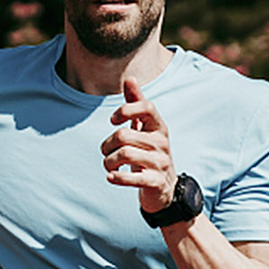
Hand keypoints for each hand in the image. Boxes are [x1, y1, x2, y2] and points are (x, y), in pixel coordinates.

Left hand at [101, 77, 176, 212]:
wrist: (163, 189)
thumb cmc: (148, 153)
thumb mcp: (144, 128)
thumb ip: (136, 104)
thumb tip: (130, 78)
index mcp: (158, 126)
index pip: (147, 107)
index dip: (126, 110)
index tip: (112, 120)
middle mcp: (162, 142)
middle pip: (124, 135)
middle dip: (106, 145)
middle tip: (105, 152)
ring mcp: (161, 163)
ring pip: (125, 155)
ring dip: (108, 161)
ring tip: (108, 165)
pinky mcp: (157, 182)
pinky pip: (134, 178)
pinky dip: (117, 177)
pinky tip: (110, 177)